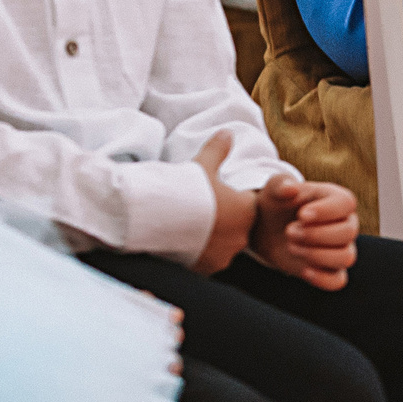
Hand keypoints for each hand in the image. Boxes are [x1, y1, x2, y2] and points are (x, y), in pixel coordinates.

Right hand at [193, 131, 257, 276]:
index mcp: (247, 210)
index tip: (212, 197)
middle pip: (236, 228)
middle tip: (198, 213)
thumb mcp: (203, 164)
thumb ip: (218, 150)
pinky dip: (196, 253)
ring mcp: (224, 255)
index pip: (246, 206)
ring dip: (209, 239)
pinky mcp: (205, 269)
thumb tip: (228, 132)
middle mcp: (241, 236)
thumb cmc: (184, 188)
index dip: (229, 201)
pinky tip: (180, 243)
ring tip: (186, 228)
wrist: (155, 217)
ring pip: (221, 246)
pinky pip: (206, 261)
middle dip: (221, 222)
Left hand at [250, 175, 358, 290]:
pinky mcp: (328, 270)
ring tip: (291, 246)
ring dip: (316, 255)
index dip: (327, 211)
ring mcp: (339, 248)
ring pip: (346, 257)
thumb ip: (280, 184)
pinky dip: (322, 279)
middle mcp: (345, 224)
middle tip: (289, 231)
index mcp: (336, 200)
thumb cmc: (275, 204)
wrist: (264, 228)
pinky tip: (303, 271)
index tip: (302, 215)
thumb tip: (291, 188)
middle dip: (316, 235)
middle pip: (348, 232)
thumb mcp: (273, 189)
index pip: (347, 203)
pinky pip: (338, 281)